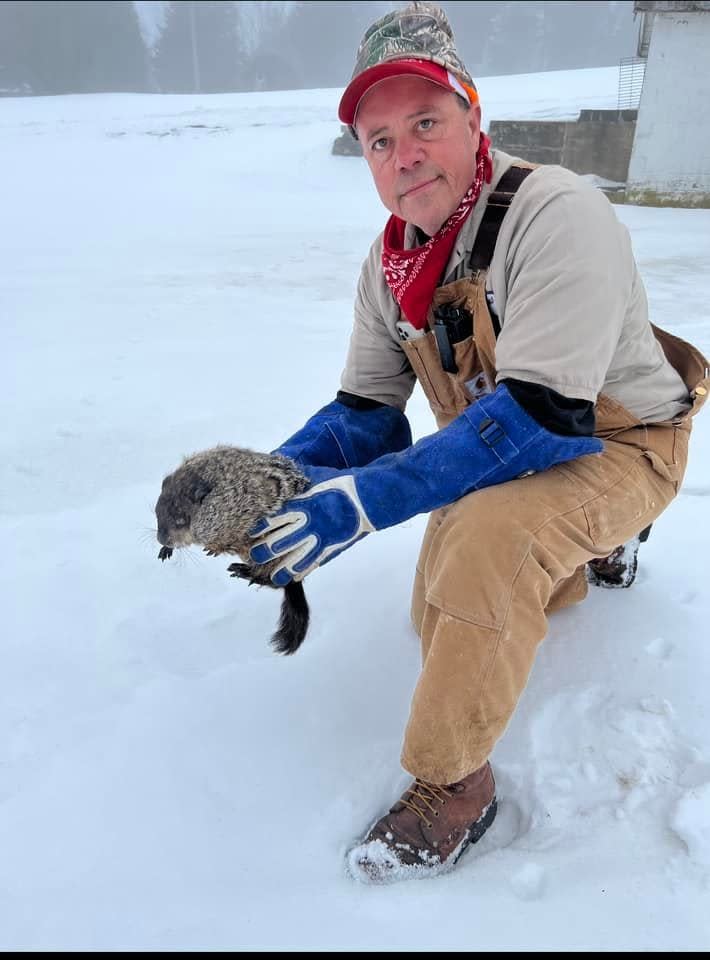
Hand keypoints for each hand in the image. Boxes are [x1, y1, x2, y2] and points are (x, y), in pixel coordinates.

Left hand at [249, 474, 373, 584]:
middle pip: (277, 543)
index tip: (251, 533)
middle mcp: (306, 525)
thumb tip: (278, 471)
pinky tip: (293, 577)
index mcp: (300, 505)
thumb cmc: (339, 483)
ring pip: (293, 560)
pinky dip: (301, 572)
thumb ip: (296, 481)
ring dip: (280, 570)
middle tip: (254, 554)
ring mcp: (318, 539)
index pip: (272, 520)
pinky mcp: (330, 548)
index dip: (259, 529)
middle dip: (262, 551)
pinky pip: (312, 564)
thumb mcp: (314, 477)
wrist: (365, 498)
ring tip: (272, 576)